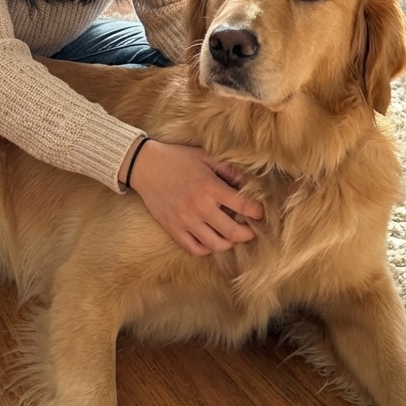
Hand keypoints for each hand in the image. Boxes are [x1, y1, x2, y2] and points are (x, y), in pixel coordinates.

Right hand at [121, 139, 264, 255]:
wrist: (145, 166)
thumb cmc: (177, 159)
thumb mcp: (204, 157)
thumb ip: (228, 170)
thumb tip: (248, 183)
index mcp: (210, 187)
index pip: (243, 206)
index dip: (257, 212)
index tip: (260, 213)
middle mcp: (200, 207)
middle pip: (233, 232)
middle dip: (248, 233)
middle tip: (251, 230)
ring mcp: (186, 220)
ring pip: (216, 244)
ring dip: (229, 242)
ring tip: (231, 235)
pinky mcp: (173, 229)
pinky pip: (195, 248)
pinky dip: (207, 248)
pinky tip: (211, 239)